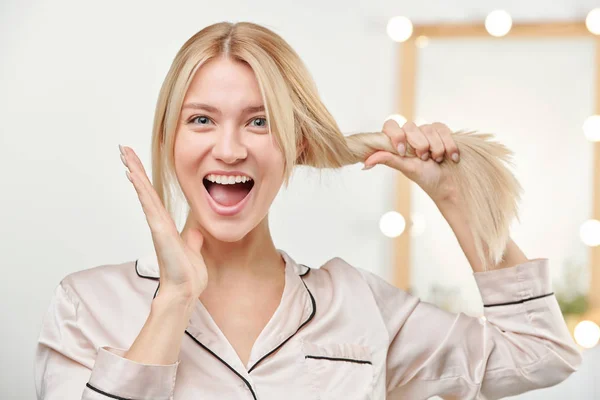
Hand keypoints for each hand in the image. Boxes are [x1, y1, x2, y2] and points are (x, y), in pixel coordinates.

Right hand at [119, 145, 207, 305]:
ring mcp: (157, 226)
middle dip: (135, 168)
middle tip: (123, 149)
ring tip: (124, 154)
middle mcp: (159, 223)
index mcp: (166, 225)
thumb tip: (195, 232)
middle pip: (145, 190)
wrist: (186, 291)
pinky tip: (134, 175)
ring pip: (144, 193)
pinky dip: (142, 189)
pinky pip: (149, 205)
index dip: (145, 179)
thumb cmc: (188, 276)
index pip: (153, 197)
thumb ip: (192, 240)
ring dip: (135, 172)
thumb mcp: (193, 251)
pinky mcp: (159, 230)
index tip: (135, 163)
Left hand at [363, 120, 460, 203]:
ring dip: (435, 147)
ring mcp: (426, 133)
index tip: (403, 151)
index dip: (396, 135)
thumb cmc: (426, 178)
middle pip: (411, 127)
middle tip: (424, 159)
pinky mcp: (442, 132)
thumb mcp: (406, 168)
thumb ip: (388, 160)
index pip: (390, 126)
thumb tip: (366, 162)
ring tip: (437, 160)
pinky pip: (443, 129)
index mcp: (398, 142)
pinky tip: (451, 157)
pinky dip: (448, 145)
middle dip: (419, 145)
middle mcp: (411, 135)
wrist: (448, 185)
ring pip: (429, 128)